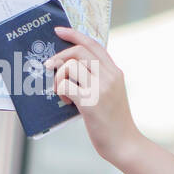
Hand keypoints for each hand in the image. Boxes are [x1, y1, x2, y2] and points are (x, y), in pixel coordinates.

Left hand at [44, 26, 140, 164]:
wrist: (124, 143)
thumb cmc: (113, 121)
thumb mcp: (111, 93)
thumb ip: (98, 78)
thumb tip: (70, 66)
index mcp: (115, 71)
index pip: (93, 44)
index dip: (74, 34)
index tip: (59, 30)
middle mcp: (109, 76)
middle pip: (79, 50)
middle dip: (60, 56)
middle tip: (49, 66)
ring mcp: (100, 88)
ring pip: (70, 66)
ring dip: (59, 77)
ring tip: (62, 92)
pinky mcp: (90, 101)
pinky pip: (65, 84)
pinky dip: (60, 90)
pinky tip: (67, 101)